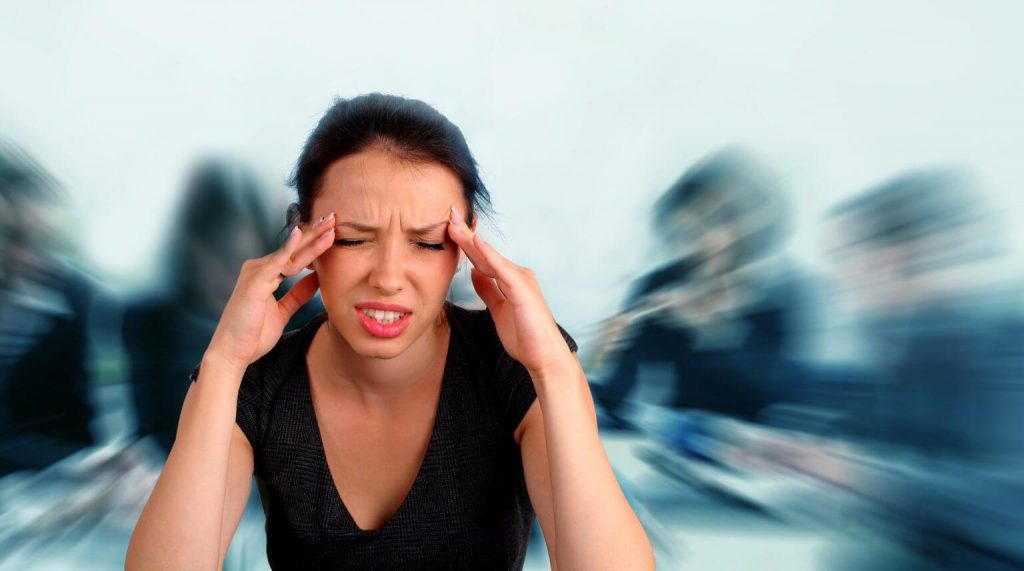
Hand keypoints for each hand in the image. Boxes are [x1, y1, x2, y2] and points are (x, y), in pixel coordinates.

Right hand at [205, 213, 335, 372]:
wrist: (232, 352)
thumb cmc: (253, 334)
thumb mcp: (283, 311)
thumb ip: (298, 294)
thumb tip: (316, 279)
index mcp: (266, 274)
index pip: (295, 255)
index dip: (314, 243)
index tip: (332, 232)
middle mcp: (260, 268)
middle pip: (294, 248)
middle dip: (315, 233)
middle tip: (334, 218)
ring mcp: (256, 272)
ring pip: (290, 253)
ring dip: (311, 238)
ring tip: (329, 224)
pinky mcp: (255, 281)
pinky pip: (276, 261)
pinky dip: (288, 247)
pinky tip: (300, 234)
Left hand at [447, 206, 573, 375]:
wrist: (544, 357)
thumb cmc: (525, 337)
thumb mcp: (499, 309)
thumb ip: (489, 290)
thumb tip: (475, 273)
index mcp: (510, 280)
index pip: (482, 258)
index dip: (465, 243)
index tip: (449, 228)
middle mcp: (516, 275)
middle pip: (485, 252)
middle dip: (465, 234)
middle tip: (448, 214)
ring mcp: (520, 280)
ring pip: (490, 256)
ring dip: (471, 239)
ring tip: (453, 223)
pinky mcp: (521, 289)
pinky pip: (500, 268)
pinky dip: (487, 254)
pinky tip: (475, 241)